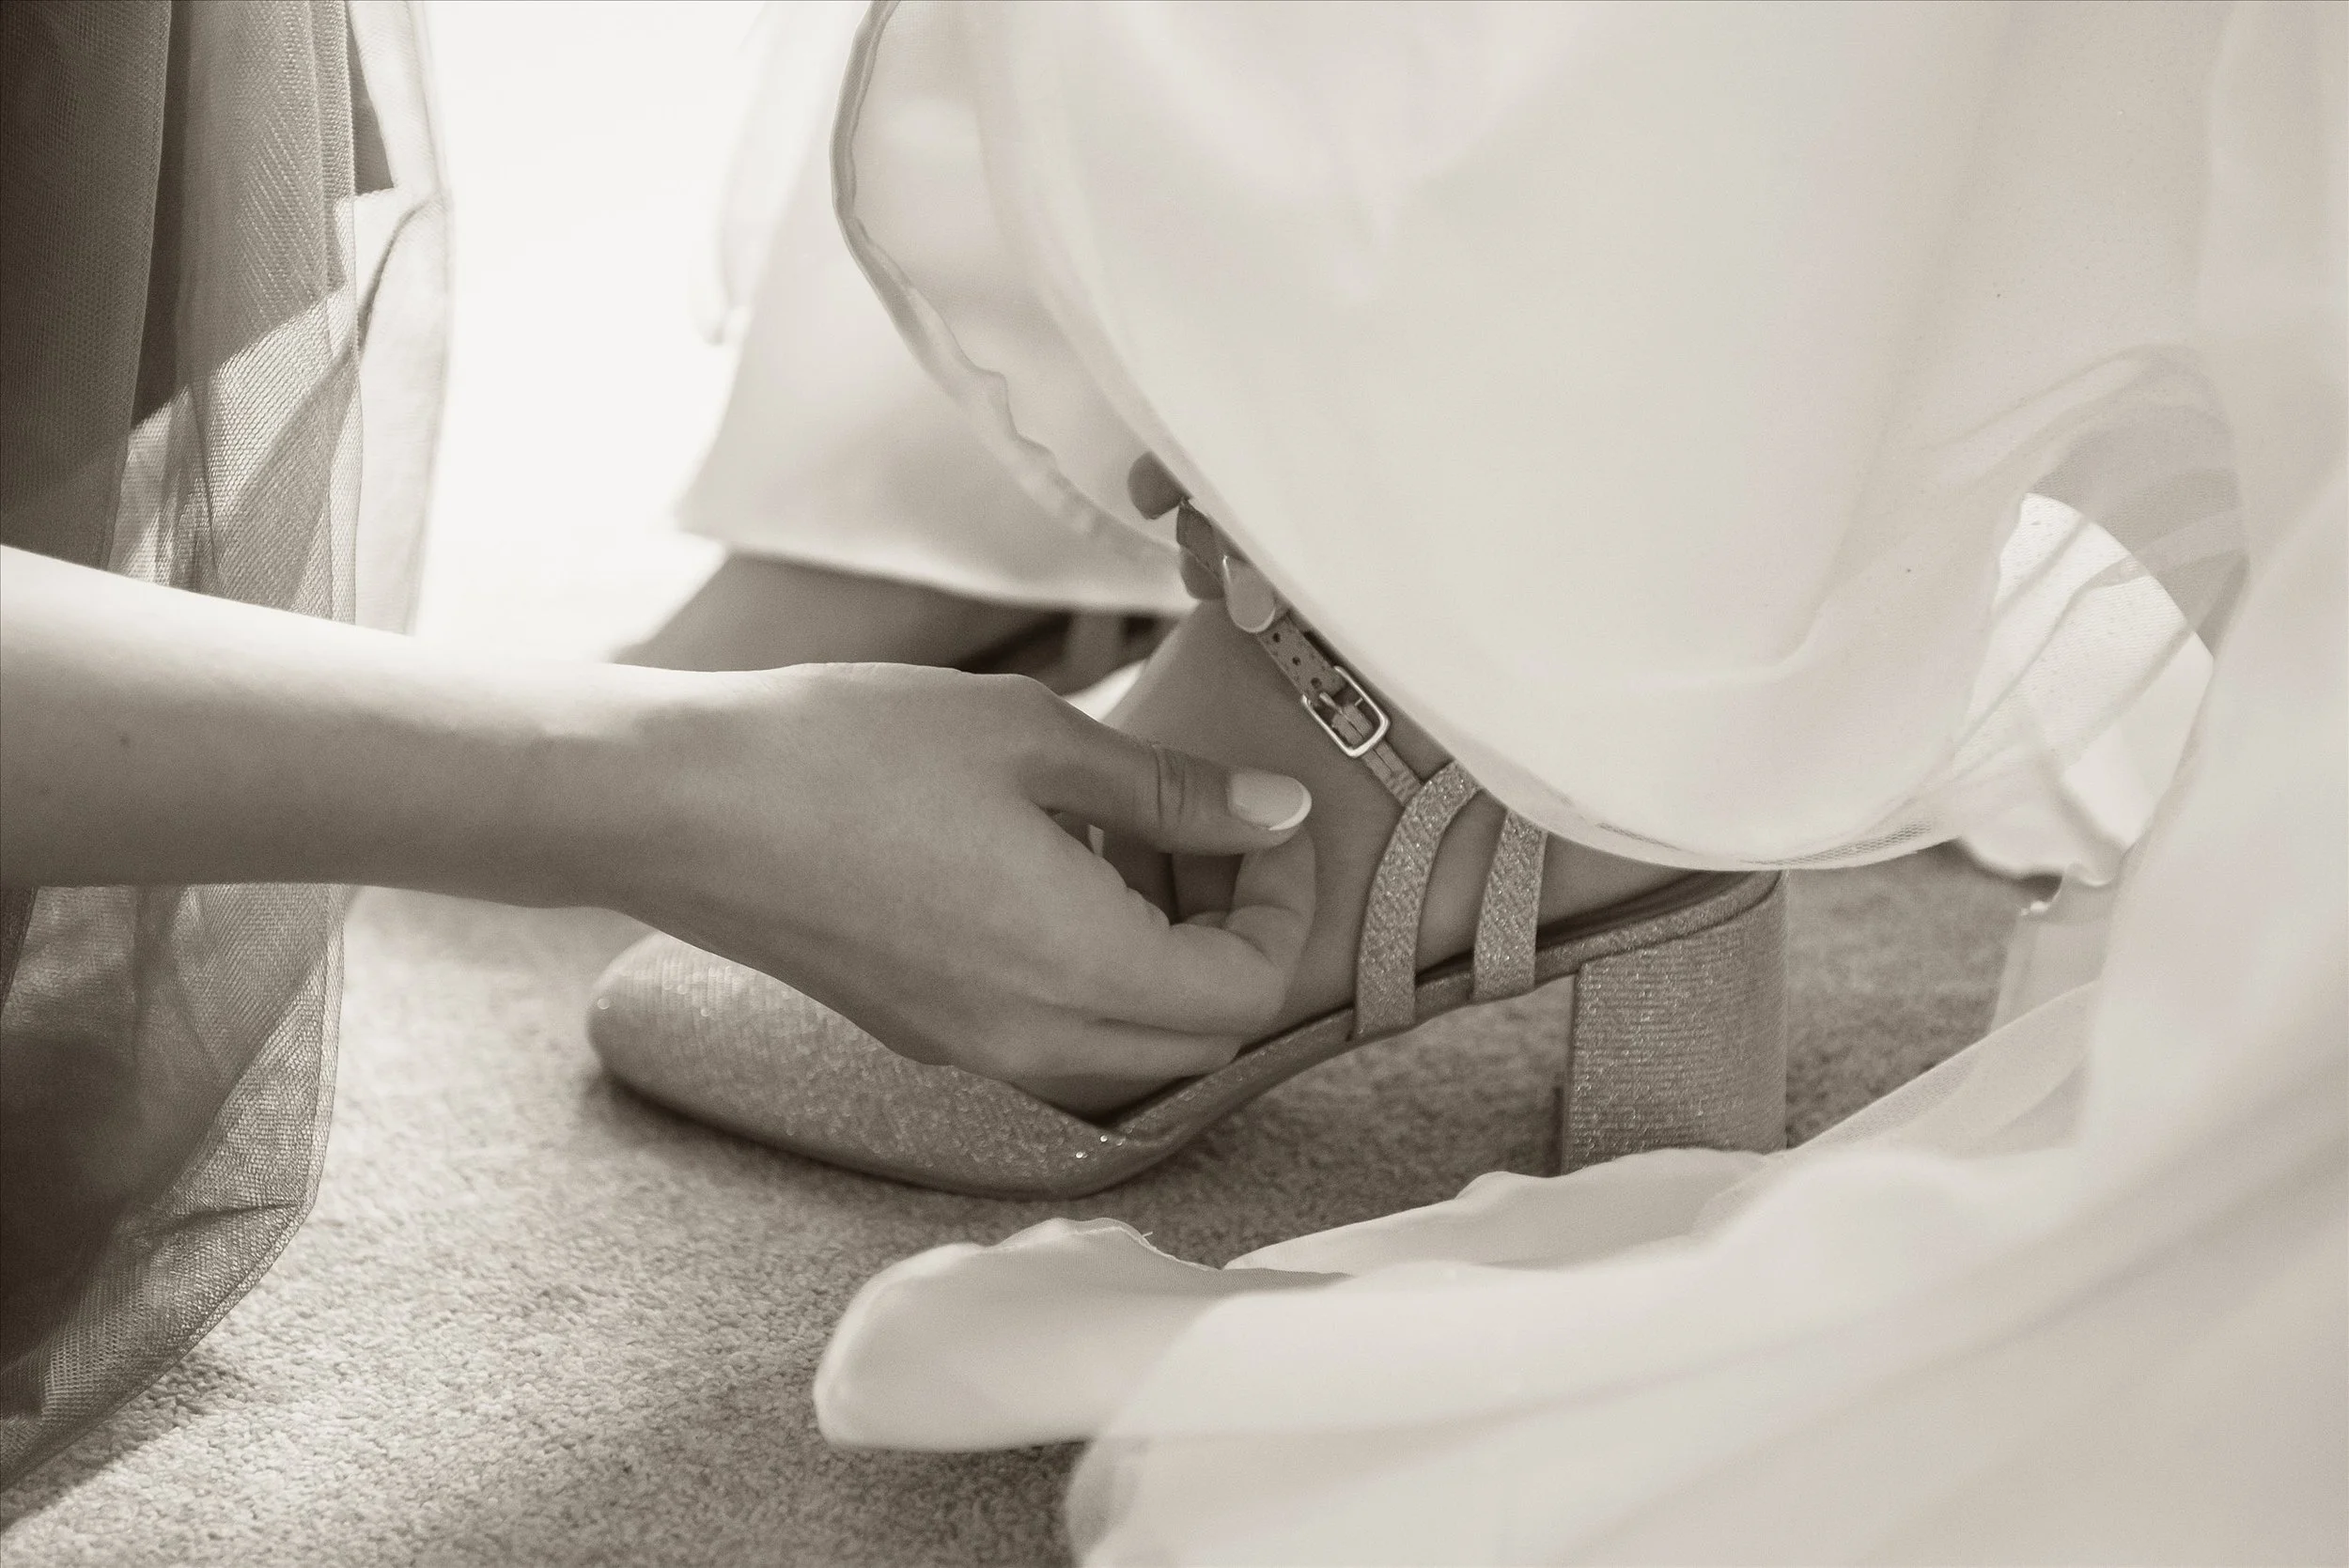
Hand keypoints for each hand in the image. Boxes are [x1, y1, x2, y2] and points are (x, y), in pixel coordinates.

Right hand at [587, 663, 1316, 1107]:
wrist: (681, 807)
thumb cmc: (851, 752)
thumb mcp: (1035, 739)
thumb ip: (1173, 790)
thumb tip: (1276, 813)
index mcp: (1079, 968)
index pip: (1247, 993)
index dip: (1285, 913)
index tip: (1269, 828)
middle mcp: (1036, 1039)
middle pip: (1202, 1033)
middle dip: (1236, 940)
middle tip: (1217, 833)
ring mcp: (974, 1051)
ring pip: (1130, 1042)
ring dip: (1165, 960)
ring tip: (1133, 841)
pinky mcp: (925, 1035)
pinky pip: (1056, 1032)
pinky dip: (1093, 970)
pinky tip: (1053, 867)